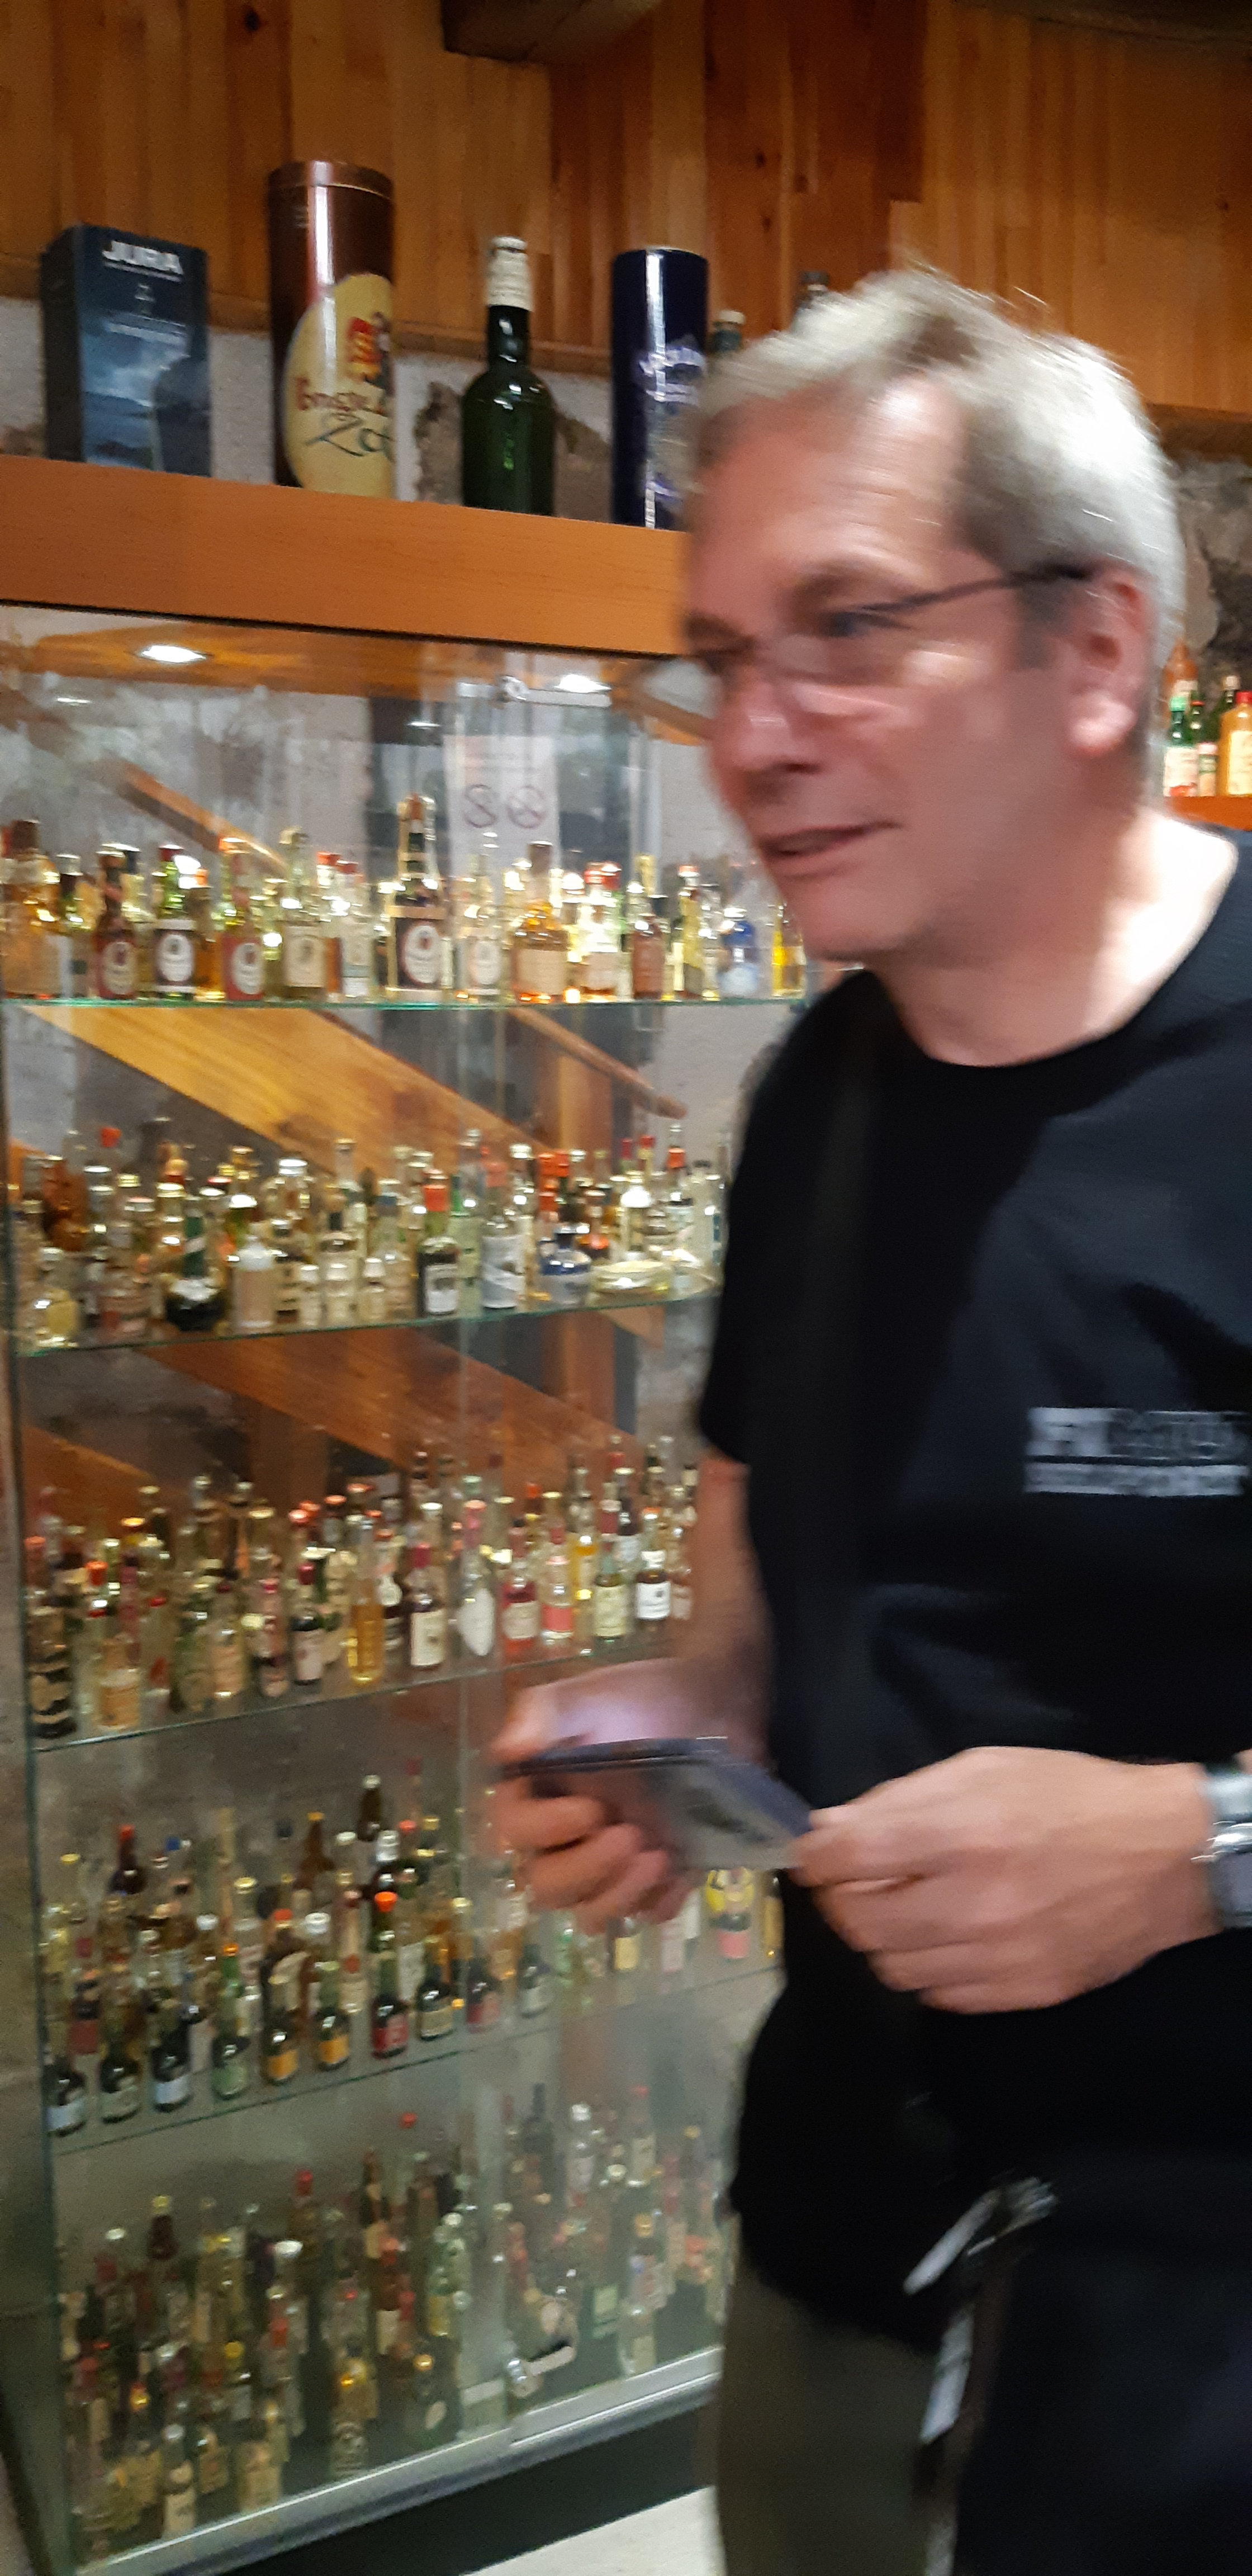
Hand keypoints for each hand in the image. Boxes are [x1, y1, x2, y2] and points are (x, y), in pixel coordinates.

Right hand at [492, 1672, 692, 1931]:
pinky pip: (648, 1912)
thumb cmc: (641, 1698)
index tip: (590, 1809)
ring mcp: (608, 1867)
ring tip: (659, 1854)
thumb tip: (506, 1750)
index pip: (515, 1831)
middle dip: (586, 1870)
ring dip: (620, 1894)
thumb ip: (541, 1714)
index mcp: (536, 1795)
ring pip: (591, 1913)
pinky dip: (663, 1899)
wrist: (710, 1707)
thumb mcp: (588, 1696)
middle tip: (629, 1835)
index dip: (544, 1831)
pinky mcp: (652, 1880)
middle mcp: (563, 1840)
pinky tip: (681, 1867)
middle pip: (547, 1887)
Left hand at [789, 1747, 1213, 2012]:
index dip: (813, 1857)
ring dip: (881, 1938)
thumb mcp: (984, 1767)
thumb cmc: (1069, 1796)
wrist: (1162, 1859)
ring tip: (904, 1908)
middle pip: (857, 1923)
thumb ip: (901, 1799)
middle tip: (857, 1881)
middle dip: (842, 1899)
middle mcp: (972, 1903)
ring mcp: (997, 1958)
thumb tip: (829, 1831)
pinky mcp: (1019, 1994)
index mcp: (961, 1833)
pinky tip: (943, 1938)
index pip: (845, 1860)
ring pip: (890, 1968)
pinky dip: (925, 1968)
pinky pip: (937, 1995)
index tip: (812, 1854)